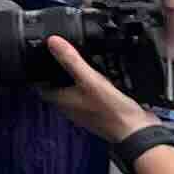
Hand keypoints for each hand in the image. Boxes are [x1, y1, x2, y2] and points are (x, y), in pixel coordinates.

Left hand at [38, 37, 158, 144]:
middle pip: (57, 86)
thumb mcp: (90, 80)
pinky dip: (92, 83)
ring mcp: (86, 109)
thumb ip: (71, 60)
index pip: (40, 85)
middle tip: (59, 54)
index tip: (37, 56)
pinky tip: (101, 74)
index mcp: (62, 101)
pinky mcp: (101, 109)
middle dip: (57, 71)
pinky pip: (91, 93)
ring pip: (74, 89)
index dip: (36, 71)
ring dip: (75, 77)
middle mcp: (72, 106)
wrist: (137, 131)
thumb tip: (52, 42)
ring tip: (78, 60)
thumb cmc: (112, 112)